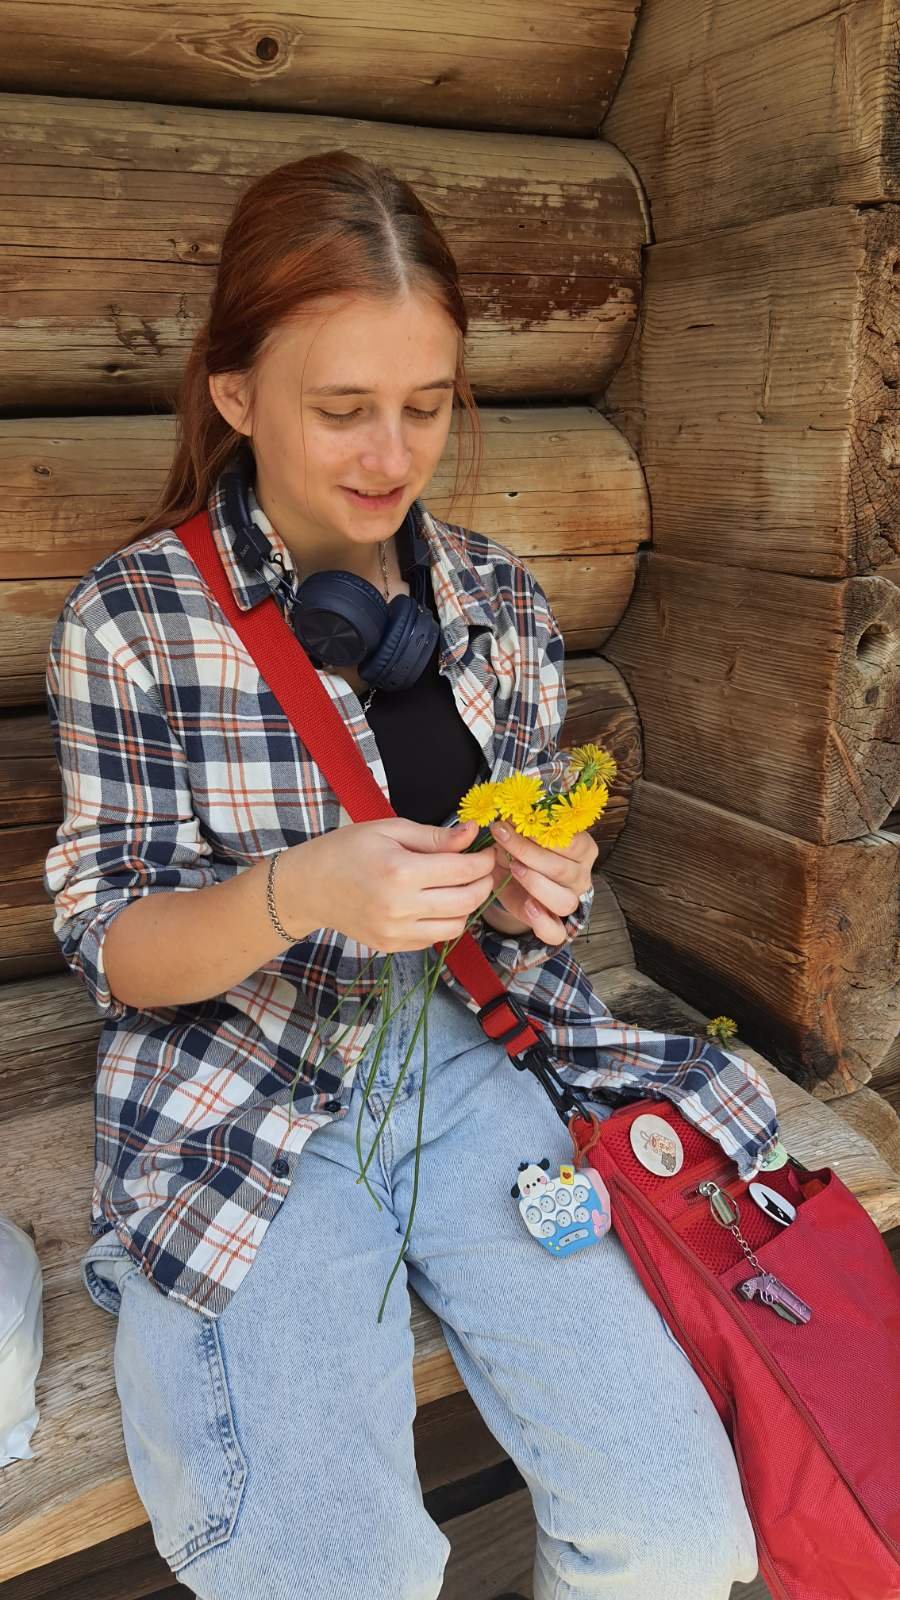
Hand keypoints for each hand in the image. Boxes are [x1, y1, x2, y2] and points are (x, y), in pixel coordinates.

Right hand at [283, 818, 495, 951]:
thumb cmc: (346, 850)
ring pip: (456, 926)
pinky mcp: (391, 945)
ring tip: (460, 886)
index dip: (484, 860)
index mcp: (401, 872)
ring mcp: (395, 931)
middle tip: (481, 869)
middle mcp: (400, 907)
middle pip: (467, 901)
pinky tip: (436, 902)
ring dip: (467, 906)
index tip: (487, 851)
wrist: (309, 886)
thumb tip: (472, 834)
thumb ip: (434, 836)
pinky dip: (444, 921)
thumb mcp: (390, 830)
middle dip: (483, 883)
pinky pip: (434, 938)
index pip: (464, 870)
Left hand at [481, 820, 597, 945]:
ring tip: (513, 868)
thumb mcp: (520, 833)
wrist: (510, 880)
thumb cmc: (520, 851)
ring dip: (535, 884)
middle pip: (562, 869)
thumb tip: (508, 811)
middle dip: (527, 852)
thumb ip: (521, 824)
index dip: (542, 831)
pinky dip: (542, 923)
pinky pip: (556, 933)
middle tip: (502, 837)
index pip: (571, 841)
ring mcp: (571, 902)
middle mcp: (581, 876)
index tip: (514, 820)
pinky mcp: (556, 926)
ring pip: (564, 901)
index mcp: (582, 849)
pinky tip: (527, 907)